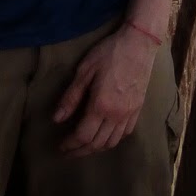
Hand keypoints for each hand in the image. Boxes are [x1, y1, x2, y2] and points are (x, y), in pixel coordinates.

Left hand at [53, 23, 160, 156]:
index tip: (61, 146)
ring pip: (112, 142)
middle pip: (97, 143)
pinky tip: (106, 135)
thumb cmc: (109, 53)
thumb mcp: (85, 70)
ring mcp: (130, 113)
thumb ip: (71, 97)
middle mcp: (116, 115)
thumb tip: (57, 119)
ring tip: (85, 146)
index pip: (83, 136)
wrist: (139, 43)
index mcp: (101, 106)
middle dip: (81, 151)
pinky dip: (113, 139)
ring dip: (97, 148)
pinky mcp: (138, 108)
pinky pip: (125, 133)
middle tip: (69, 152)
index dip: (70, 145)